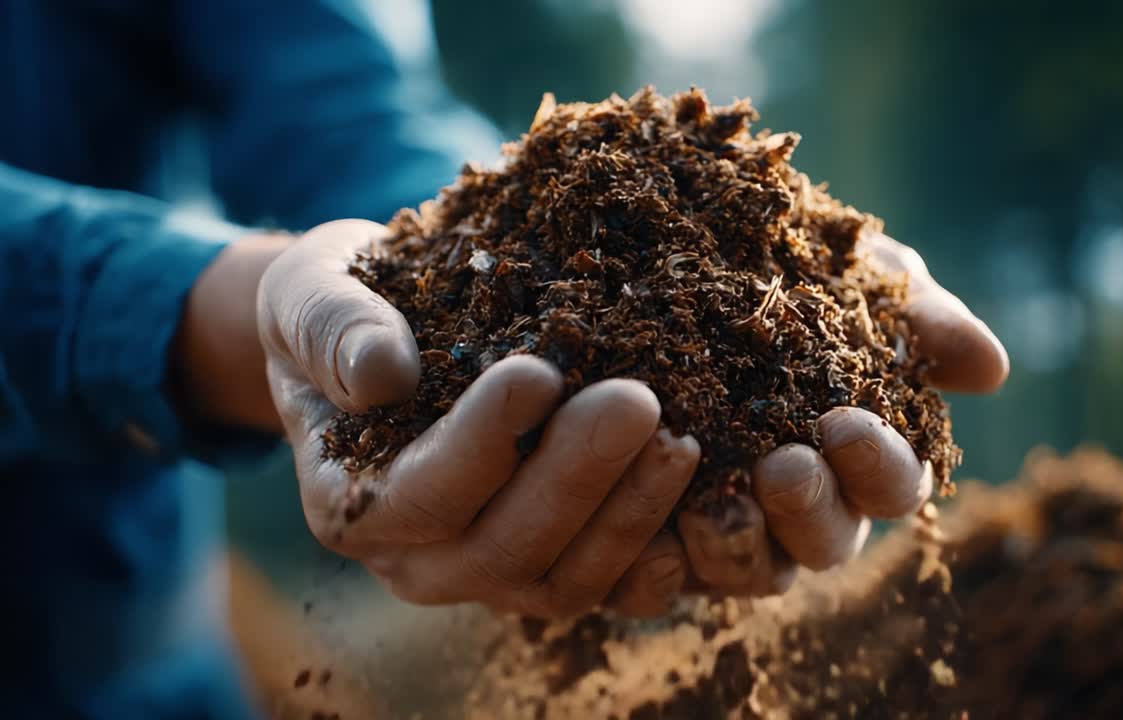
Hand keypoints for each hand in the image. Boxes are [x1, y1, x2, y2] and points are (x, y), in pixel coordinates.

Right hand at [257, 220, 699, 617]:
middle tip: (639, 401)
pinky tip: (701, 476)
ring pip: (565, 578)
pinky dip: (655, 542)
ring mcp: (488, 571)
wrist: (377, 336)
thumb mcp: (312, 295)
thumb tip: (380, 373)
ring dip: (628, 515)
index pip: (421, 492)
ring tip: (682, 438)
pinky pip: (610, 582)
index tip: (538, 372)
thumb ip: (331, 329)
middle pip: (503, 549)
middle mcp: (416, 559)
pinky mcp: (549, 563)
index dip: (481, 442)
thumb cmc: (341, 308)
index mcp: (350, 502)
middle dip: (575, 478)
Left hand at [676, 232, 1008, 597]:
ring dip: (743, 542)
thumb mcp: (857, 276)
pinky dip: (670, 556)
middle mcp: (811, 504)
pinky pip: (674, 574)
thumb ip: (922, 319)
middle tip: (783, 466)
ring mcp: (741, 526)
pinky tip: (654, 519)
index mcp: (867, 455)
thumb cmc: (792, 272)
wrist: (681, 257)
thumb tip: (991, 368)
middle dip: (812, 508)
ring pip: (757, 569)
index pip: (895, 484)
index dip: (880, 464)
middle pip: (831, 540)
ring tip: (717, 499)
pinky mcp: (669, 537)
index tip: (846, 424)